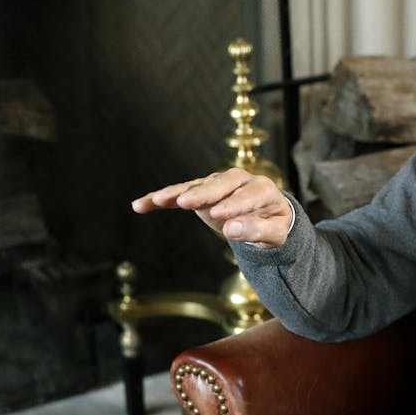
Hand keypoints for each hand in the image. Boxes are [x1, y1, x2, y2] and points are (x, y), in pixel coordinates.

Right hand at [131, 168, 293, 248]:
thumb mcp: (274, 234)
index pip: (247, 196)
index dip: (234, 205)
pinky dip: (162, 198)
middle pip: (219, 184)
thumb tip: (230, 229)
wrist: (267, 214)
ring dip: (176, 193)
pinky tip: (141, 205)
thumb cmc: (273, 225)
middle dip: (202, 193)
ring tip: (157, 200)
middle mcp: (239, 180)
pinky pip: (180, 193)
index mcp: (261, 189)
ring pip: (196, 186)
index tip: (220, 216)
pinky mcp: (202, 190)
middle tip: (186, 202)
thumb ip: (257, 231)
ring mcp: (218, 183)